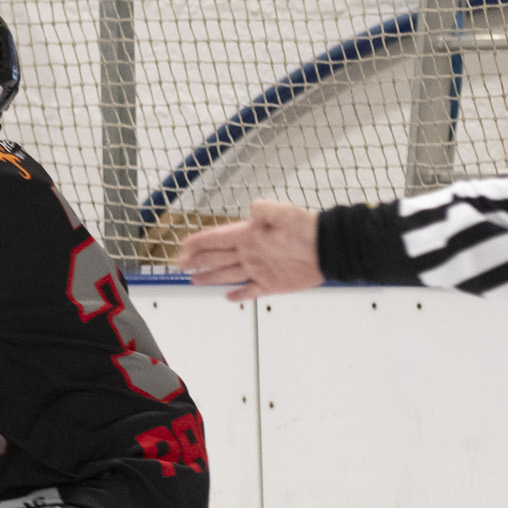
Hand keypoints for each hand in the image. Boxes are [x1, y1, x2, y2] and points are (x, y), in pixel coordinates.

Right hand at [177, 199, 321, 299]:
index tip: (183, 246)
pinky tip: (228, 297)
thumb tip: (251, 210)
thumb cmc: (307, 228)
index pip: (217, 239)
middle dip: (197, 261)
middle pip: (216, 258)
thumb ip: (265, 210)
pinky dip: (239, 295)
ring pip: (227, 275)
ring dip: (210, 277)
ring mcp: (259, 269)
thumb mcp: (284, 213)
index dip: (199, 243)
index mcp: (248, 235)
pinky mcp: (272, 284)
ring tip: (194, 280)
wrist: (327, 248)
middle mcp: (250, 252)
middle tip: (180, 265)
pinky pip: (250, 291)